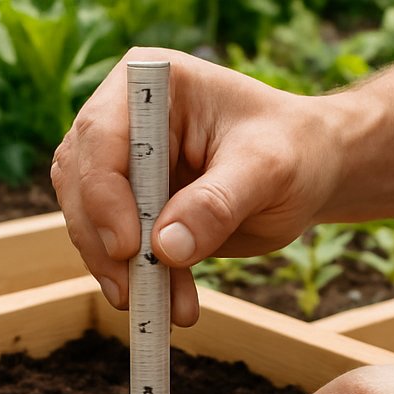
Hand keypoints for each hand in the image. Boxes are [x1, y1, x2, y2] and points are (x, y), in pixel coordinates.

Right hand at [51, 47, 347, 325]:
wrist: (312, 173)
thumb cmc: (295, 151)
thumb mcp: (267, 171)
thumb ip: (217, 204)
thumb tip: (165, 248)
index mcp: (149, 84)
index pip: (100, 137)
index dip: (103, 194)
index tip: (127, 248)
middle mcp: (123, 118)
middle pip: (81, 182)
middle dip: (103, 243)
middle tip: (133, 293)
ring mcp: (123, 164)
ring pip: (89, 221)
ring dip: (121, 271)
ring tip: (167, 308)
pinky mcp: (133, 206)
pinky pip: (117, 249)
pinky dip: (140, 280)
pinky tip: (172, 305)